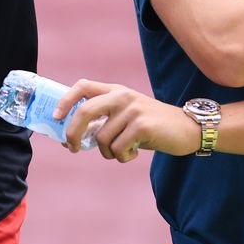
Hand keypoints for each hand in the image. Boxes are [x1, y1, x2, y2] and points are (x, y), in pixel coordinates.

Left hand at [53, 80, 198, 161]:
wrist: (188, 128)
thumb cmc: (152, 126)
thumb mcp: (127, 115)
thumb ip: (104, 120)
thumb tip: (72, 138)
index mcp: (116, 90)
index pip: (82, 86)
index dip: (65, 101)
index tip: (56, 117)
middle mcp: (122, 96)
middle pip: (84, 111)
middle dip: (72, 133)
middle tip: (73, 148)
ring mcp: (132, 110)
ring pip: (101, 139)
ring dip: (107, 153)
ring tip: (123, 151)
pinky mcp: (142, 126)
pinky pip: (118, 149)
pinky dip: (122, 157)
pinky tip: (135, 153)